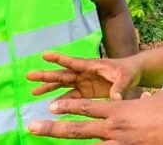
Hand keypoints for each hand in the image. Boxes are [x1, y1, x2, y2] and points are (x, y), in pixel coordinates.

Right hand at [27, 52, 141, 100]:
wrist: (133, 75)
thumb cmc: (129, 72)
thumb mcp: (125, 78)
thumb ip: (119, 88)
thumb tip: (116, 98)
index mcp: (92, 66)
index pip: (73, 62)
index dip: (59, 59)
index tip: (44, 55)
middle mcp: (84, 73)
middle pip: (62, 74)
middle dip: (46, 75)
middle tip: (29, 75)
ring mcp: (84, 82)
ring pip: (63, 85)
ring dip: (49, 88)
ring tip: (33, 92)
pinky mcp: (87, 92)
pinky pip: (71, 96)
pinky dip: (61, 101)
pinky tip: (51, 106)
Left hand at [28, 90, 162, 143]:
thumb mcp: (157, 100)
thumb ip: (145, 101)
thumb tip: (147, 99)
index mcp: (120, 109)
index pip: (87, 107)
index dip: (68, 107)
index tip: (51, 107)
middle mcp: (115, 127)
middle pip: (77, 128)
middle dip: (52, 129)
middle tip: (31, 127)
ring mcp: (121, 144)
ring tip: (48, 144)